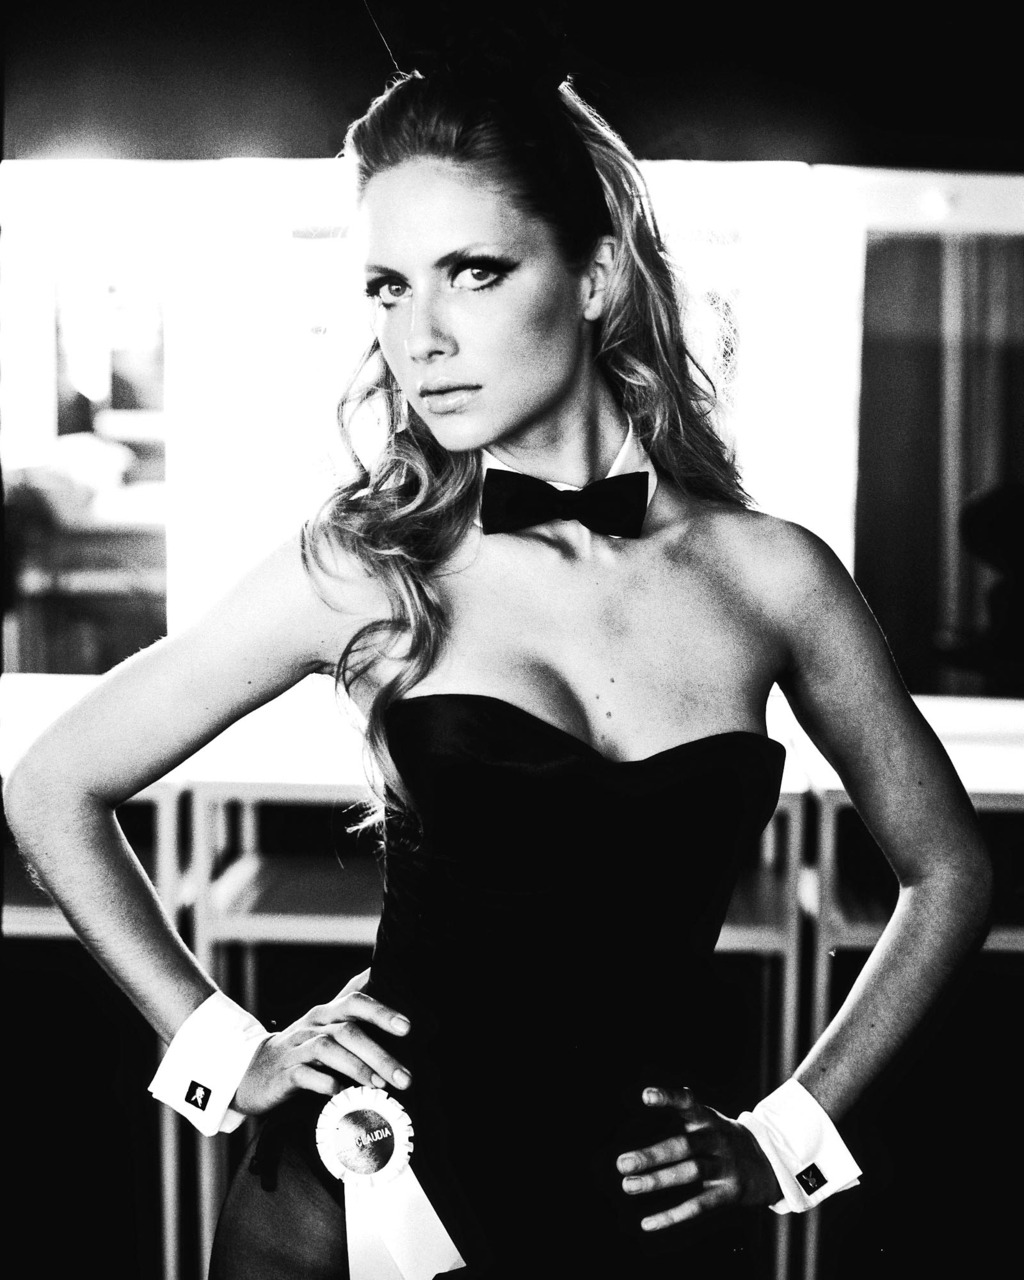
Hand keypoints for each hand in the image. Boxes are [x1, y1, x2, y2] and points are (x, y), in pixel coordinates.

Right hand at [232, 968, 411, 1115]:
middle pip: (348, 1031)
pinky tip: (342, 1094)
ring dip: (358, 1068)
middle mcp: (312, 1026)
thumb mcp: (325, 1027)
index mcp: (326, 1014)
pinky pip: (305, 1075)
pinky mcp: (283, 1073)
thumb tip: (382, 983)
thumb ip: (352, 1011)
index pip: (355, 1002)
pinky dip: (326, 1083)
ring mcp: (296, 1048)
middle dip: (379, 1054)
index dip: (381, 1012)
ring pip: (329, 1050)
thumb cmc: (300, 1050)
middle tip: (404, 1077)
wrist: (252, 1074)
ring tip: (380, 1086)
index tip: (407, 1028)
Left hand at [616, 1086, 781, 1230]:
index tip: (646, 1096)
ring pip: (690, 1173)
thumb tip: (645, 1093)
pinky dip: (672, 1215)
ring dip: (657, 1180)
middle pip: (683, 1145)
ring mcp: (725, 1166)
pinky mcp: (729, 1193)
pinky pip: (699, 1205)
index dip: (668, 1098)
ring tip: (629, 1185)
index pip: (688, 1103)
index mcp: (708, 1118)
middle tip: (621, 1163)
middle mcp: (717, 1139)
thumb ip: (683, 1109)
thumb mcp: (708, 1119)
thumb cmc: (722, 1138)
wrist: (769, 1162)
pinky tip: (648, 1222)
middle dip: (652, 1155)